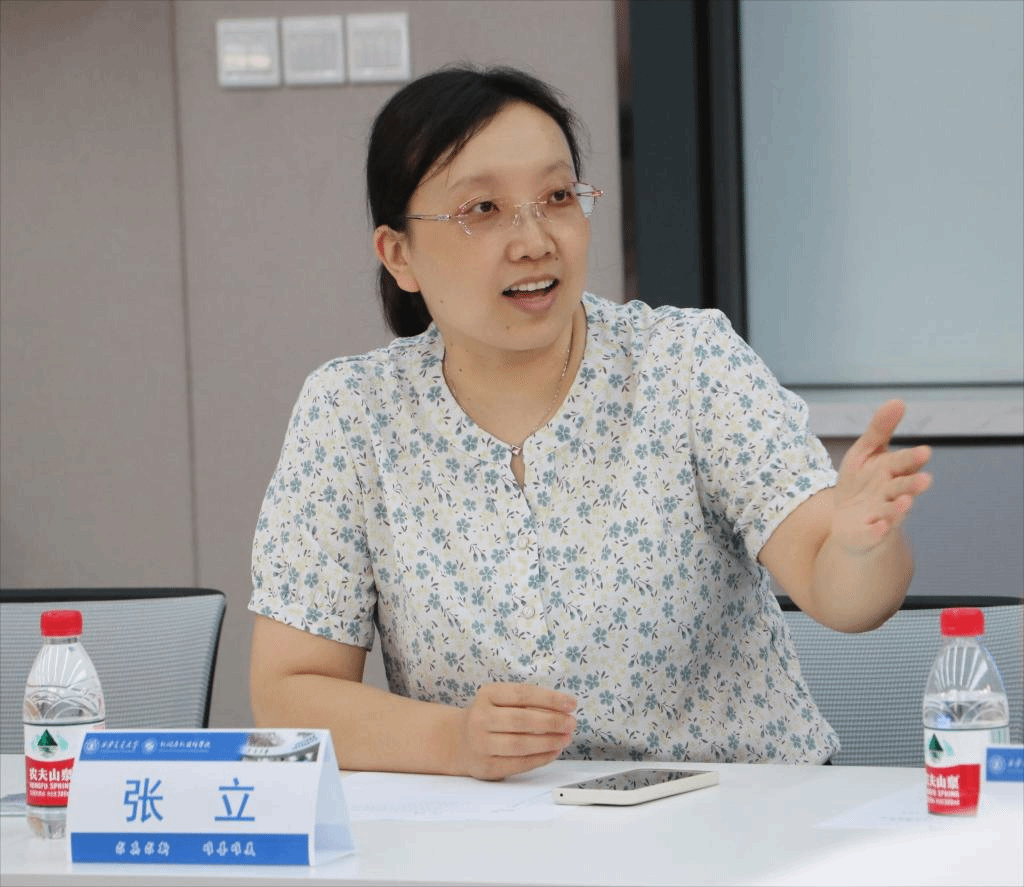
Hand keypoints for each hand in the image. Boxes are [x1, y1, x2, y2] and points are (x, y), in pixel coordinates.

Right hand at [455, 683, 575, 779]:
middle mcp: (480, 718)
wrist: (460, 741)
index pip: (522, 694)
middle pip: (521, 720)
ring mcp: (481, 744)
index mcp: (487, 695)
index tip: (571, 704)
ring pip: (520, 744)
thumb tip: (563, 710)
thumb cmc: (490, 717)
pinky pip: (518, 764)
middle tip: (571, 723)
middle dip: (552, 722)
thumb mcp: (501, 700)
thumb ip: (527, 703)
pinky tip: (554, 752)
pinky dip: (540, 758)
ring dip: (548, 741)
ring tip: (565, 738)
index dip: (550, 699)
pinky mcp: (486, 767)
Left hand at [832, 399, 931, 553]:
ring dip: (900, 507)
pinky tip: (881, 526)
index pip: (903, 463)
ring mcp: (881, 514)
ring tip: (906, 502)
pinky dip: (878, 530)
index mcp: (891, 472)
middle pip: (903, 487)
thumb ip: (880, 429)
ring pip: (893, 510)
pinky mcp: (868, 533)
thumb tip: (898, 400)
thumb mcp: (865, 452)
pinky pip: (874, 532)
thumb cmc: (861, 482)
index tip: (923, 452)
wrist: (848, 521)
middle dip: (912, 484)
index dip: (911, 459)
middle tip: (925, 480)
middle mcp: (890, 494)